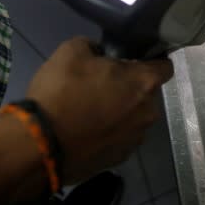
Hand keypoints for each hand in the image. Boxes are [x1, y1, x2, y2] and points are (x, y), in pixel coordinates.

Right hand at [26, 37, 173, 184]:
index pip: (165, 66)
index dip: (151, 60)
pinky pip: (120, 138)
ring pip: (135, 117)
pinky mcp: (120, 158)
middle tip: (103, 84)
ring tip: (91, 111)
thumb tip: (98, 53)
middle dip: (130, 87)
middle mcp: (149, 112)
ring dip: (121, 112)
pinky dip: (109, 133)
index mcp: (144, 83)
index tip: (133, 60)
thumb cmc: (61, 93)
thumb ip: (92, 45)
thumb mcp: (70, 52)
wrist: (40, 146)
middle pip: (147, 93)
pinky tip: (87, 132)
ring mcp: (135, 138)